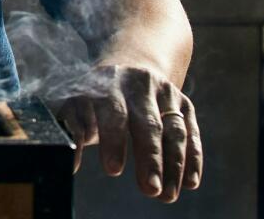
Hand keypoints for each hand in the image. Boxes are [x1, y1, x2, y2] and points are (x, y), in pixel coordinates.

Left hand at [49, 64, 202, 201]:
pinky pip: (192, 134)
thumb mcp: (79, 104)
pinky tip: (190, 183)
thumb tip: (70, 164)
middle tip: (150, 190)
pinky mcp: (184, 105)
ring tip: (167, 195)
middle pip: (148, 124)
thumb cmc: (96, 97)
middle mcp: (141, 84)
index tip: (113, 171)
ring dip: (174, 165)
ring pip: (174, 131)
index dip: (114, 141)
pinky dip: (193, 159)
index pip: (114, 112)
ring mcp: (166, 93)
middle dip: (150, 159)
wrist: (129, 67)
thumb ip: (73, 130)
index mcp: (109, 82)